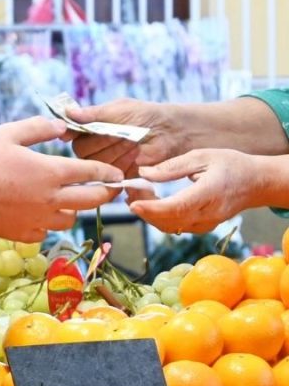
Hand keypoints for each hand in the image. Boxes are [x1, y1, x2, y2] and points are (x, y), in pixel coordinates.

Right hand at [0, 118, 123, 241]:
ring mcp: (39, 220)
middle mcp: (51, 200)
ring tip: (70, 202)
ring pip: (70, 219)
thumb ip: (40, 128)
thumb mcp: (11, 133)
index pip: (91, 173)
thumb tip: (62, 127)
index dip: (108, 173)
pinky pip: (46, 232)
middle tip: (112, 191)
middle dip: (105, 195)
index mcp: (51, 173)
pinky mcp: (25, 235)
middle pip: (90, 201)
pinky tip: (42, 216)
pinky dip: (48, 224)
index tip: (119, 174)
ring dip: (74, 210)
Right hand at [67, 99, 187, 172]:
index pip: (73, 135)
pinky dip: (123, 164)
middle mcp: (92, 148)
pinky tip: (135, 155)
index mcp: (90, 129)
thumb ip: (92, 114)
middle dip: (103, 141)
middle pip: (81, 151)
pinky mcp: (115, 177)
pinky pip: (108, 175)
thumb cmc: (144, 116)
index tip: (86, 129)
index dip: (78, 133)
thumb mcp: (117, 109)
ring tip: (133, 142)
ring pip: (95, 163)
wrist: (168, 133)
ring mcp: (103, 164)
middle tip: (121, 133)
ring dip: (115, 151)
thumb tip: (68, 112)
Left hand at [129, 149, 258, 233]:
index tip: (133, 203)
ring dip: (149, 214)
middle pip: (167, 220)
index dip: (152, 208)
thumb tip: (143, 172)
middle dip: (144, 209)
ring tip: (138, 194)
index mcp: (210, 193)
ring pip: (168, 226)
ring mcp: (204, 225)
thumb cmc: (230, 165)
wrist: (255, 184)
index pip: (176, 207)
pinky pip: (174, 227)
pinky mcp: (200, 229)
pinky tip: (151, 202)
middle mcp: (207, 214)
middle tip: (130, 191)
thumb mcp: (203, 156)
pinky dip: (158, 217)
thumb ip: (173, 167)